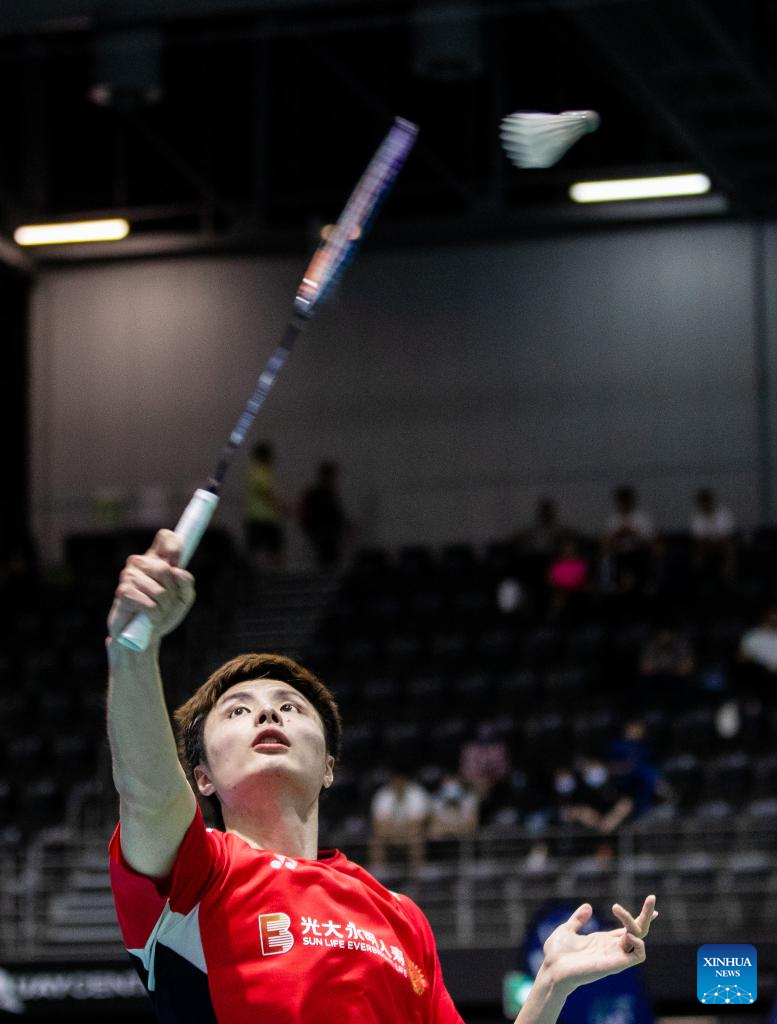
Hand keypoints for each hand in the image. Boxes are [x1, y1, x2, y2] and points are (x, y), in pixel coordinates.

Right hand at [107, 529, 194, 646]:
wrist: (143, 637)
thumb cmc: (164, 613)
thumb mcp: (184, 598)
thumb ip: (186, 582)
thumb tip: (177, 571)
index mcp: (156, 559)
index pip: (166, 537)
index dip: (175, 547)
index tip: (177, 562)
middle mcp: (139, 563)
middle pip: (164, 568)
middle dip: (172, 592)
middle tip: (168, 603)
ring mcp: (128, 575)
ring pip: (159, 590)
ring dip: (164, 607)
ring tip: (157, 614)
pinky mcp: (123, 592)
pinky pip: (150, 604)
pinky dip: (155, 616)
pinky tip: (148, 620)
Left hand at [541, 895, 657, 996]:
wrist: (552, 968)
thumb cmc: (557, 954)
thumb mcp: (567, 930)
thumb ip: (578, 919)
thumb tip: (588, 907)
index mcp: (603, 940)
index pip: (629, 929)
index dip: (641, 918)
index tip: (653, 907)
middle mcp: (612, 948)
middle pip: (638, 931)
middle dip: (646, 915)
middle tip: (651, 897)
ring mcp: (615, 955)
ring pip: (639, 938)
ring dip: (635, 922)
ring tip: (616, 909)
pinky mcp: (616, 964)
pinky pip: (638, 956)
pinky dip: (638, 942)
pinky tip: (626, 932)